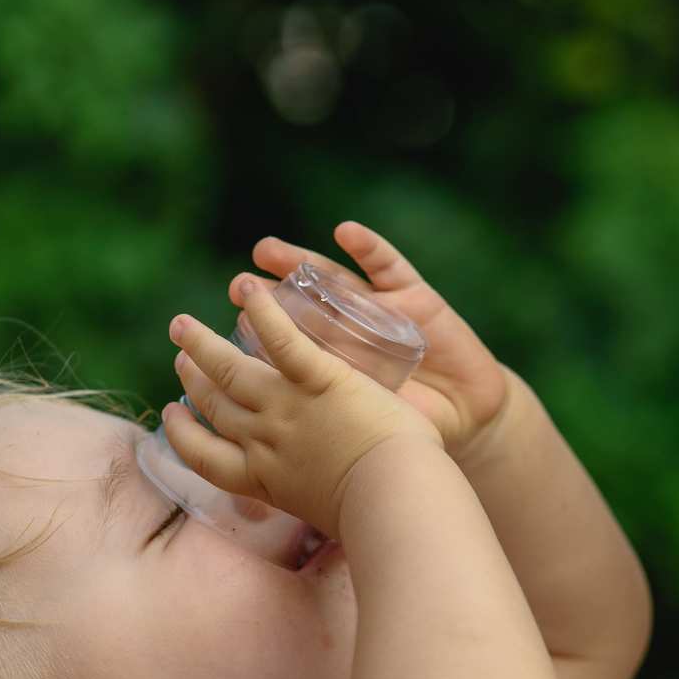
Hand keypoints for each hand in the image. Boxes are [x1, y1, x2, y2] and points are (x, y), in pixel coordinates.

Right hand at [162, 279, 440, 540]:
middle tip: (181, 359)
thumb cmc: (373, 516)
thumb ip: (311, 496)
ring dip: (202, 345)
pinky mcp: (319, 379)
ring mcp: (286, 407)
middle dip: (192, 380)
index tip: (171, 415)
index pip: (205, 459)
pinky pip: (281, 341)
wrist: (391, 497)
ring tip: (183, 325)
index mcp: (263, 479)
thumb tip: (319, 502)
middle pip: (214, 406)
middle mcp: (264, 441)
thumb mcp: (324, 515)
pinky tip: (250, 290)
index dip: (182, 434)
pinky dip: (263, 312)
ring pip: (230, 371)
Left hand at [235, 221, 510, 464]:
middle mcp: (348, 333)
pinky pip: (391, 268)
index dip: (251, 338)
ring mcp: (381, 312)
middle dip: (265, 297)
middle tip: (235, 286)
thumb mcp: (353, 435)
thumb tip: (247, 446)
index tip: (211, 338)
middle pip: (299, 307)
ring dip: (300, 262)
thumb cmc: (406, 435)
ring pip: (334, 280)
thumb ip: (310, 431)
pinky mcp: (418, 300)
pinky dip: (370, 248)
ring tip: (265, 251)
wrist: (467, 422)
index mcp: (327, 367)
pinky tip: (346, 232)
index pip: (280, 346)